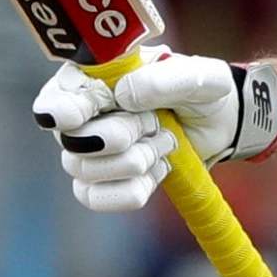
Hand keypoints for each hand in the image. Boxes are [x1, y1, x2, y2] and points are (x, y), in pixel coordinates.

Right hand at [32, 49, 276, 212]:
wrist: (221, 124)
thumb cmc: (200, 90)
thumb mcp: (197, 77)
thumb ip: (163, 80)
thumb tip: (124, 96)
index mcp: (91, 80)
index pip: (55, 99)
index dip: (59, 110)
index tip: (75, 116)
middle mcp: (81, 117)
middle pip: (73, 143)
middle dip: (121, 136)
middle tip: (155, 121)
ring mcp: (90, 153)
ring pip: (86, 174)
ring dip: (135, 161)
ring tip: (165, 141)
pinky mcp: (105, 183)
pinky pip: (100, 198)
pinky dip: (134, 188)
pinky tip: (158, 168)